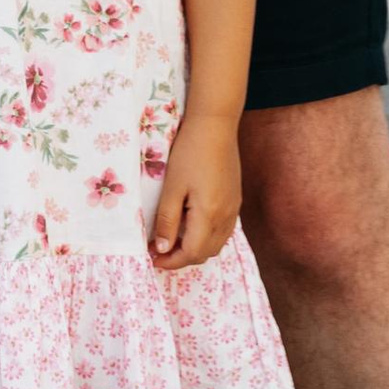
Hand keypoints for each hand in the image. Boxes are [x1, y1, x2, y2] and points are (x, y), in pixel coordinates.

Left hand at [148, 114, 241, 270]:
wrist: (215, 126)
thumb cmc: (189, 153)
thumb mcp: (172, 187)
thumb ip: (167, 220)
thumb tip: (163, 250)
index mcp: (209, 215)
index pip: (192, 253)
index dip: (171, 261)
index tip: (153, 258)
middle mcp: (226, 217)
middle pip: (205, 253)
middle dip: (181, 258)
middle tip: (158, 250)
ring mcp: (233, 210)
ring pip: (216, 244)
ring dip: (195, 249)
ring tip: (172, 240)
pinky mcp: (235, 201)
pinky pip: (223, 231)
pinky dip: (206, 238)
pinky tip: (191, 226)